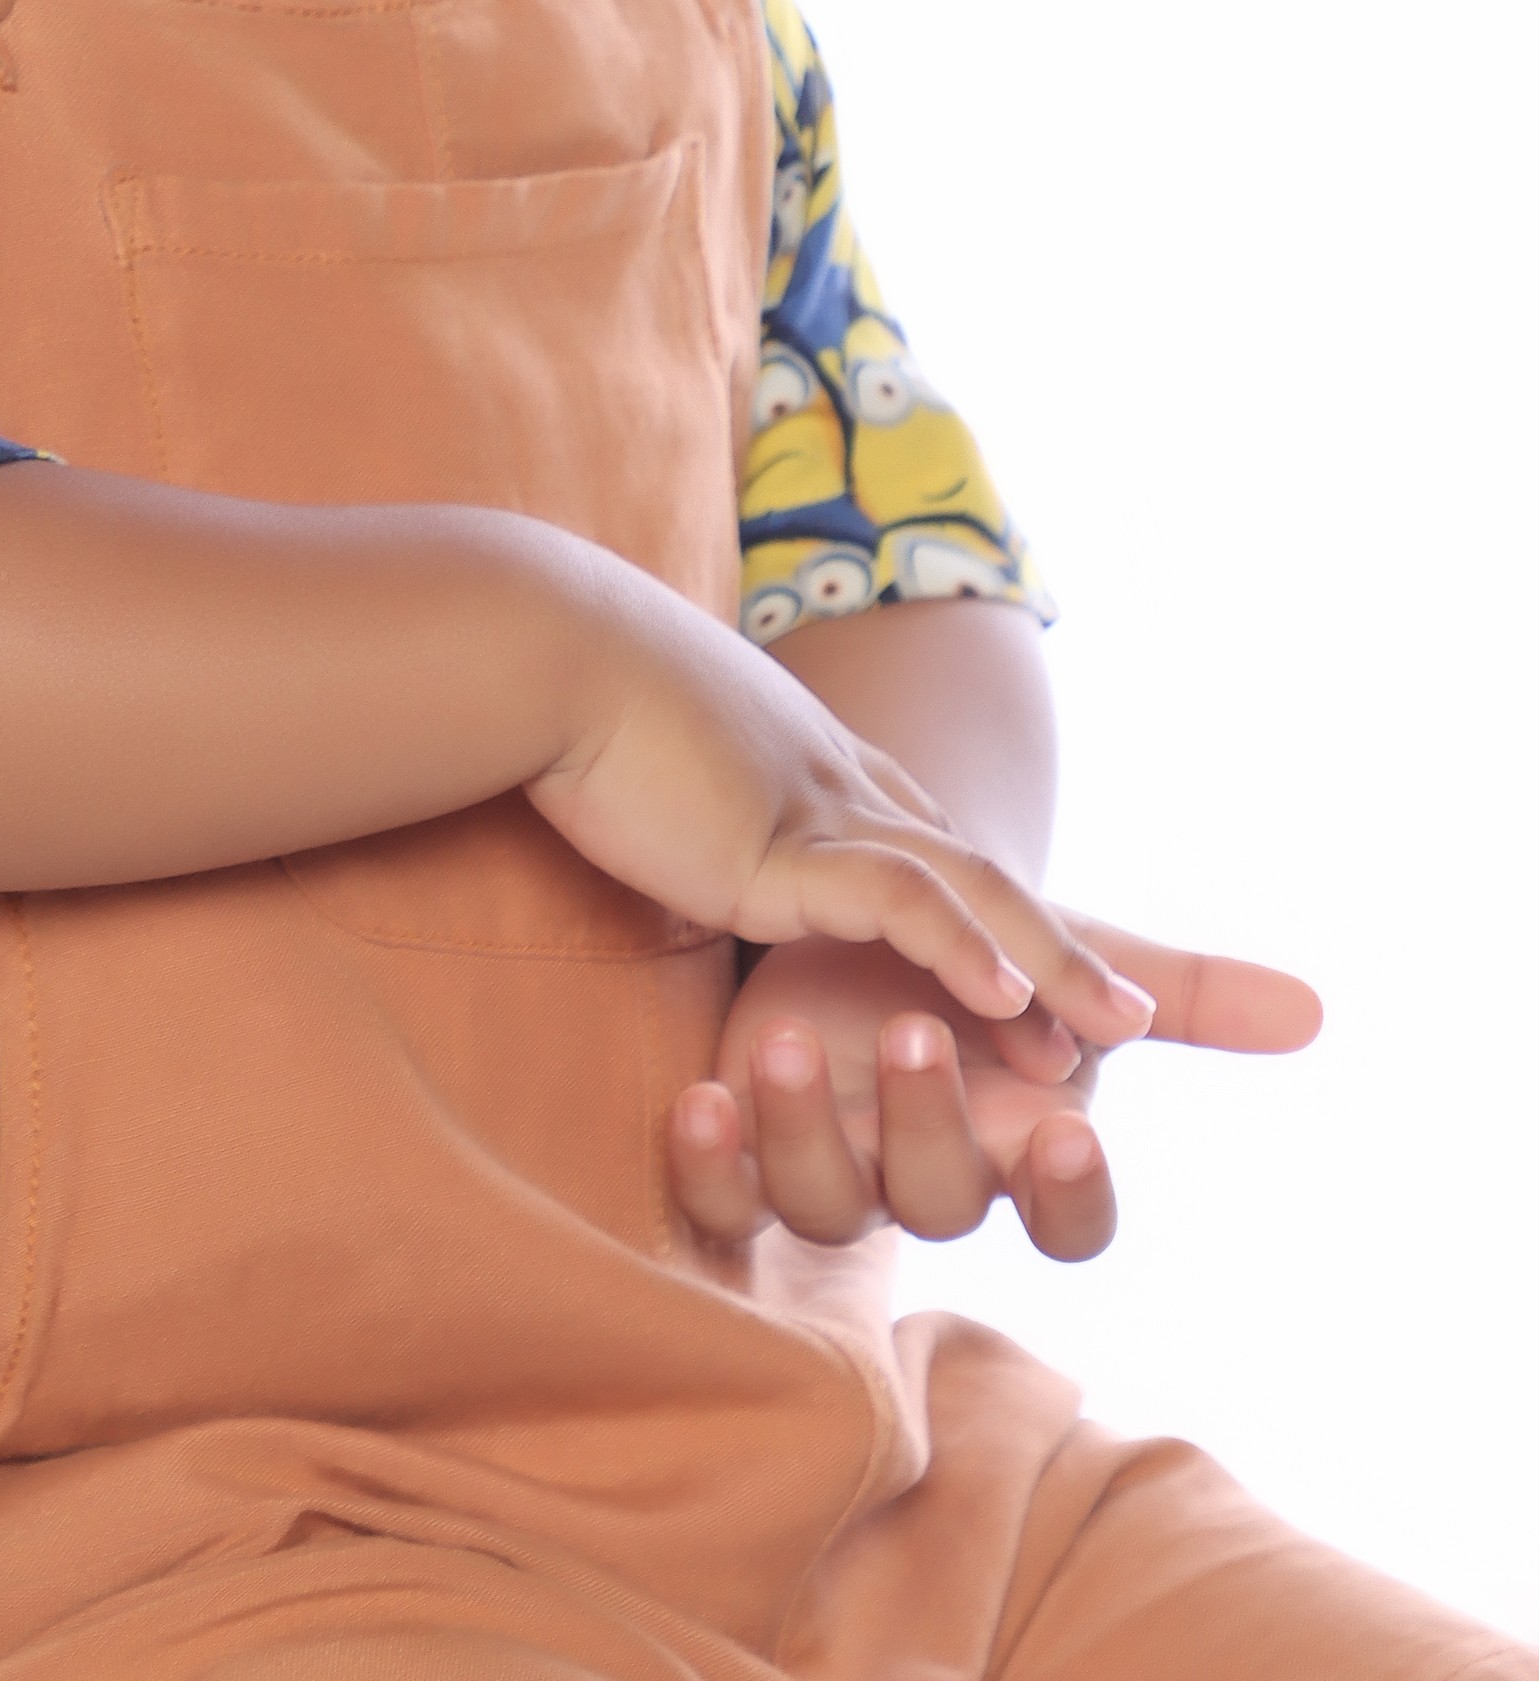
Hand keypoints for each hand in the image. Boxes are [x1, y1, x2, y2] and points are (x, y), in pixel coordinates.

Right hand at [530, 578, 1159, 1055]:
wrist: (538, 650)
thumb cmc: (575, 708)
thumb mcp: (663, 761)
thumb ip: (699, 807)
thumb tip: (681, 838)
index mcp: (812, 774)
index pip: (931, 850)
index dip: (998, 918)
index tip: (1049, 983)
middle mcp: (837, 786)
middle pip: (978, 869)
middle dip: (1065, 947)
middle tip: (1142, 1019)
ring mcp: (816, 811)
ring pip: (968, 888)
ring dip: (1050, 961)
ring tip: (1118, 1029)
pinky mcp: (779, 844)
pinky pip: (895, 899)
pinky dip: (960, 947)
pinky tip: (1008, 998)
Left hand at [667, 924, 1322, 1260]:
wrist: (847, 918)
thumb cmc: (977, 961)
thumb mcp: (1074, 960)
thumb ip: (1187, 991)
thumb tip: (1316, 1007)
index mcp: (1018, 1147)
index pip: (1068, 1219)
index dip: (1069, 1193)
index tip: (1066, 1127)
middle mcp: (924, 1177)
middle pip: (938, 1204)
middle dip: (930, 1124)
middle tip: (915, 1032)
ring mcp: (831, 1174)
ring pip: (823, 1203)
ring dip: (810, 1126)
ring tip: (787, 1035)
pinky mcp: (741, 1156)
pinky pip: (722, 1200)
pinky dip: (710, 1158)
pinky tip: (702, 1094)